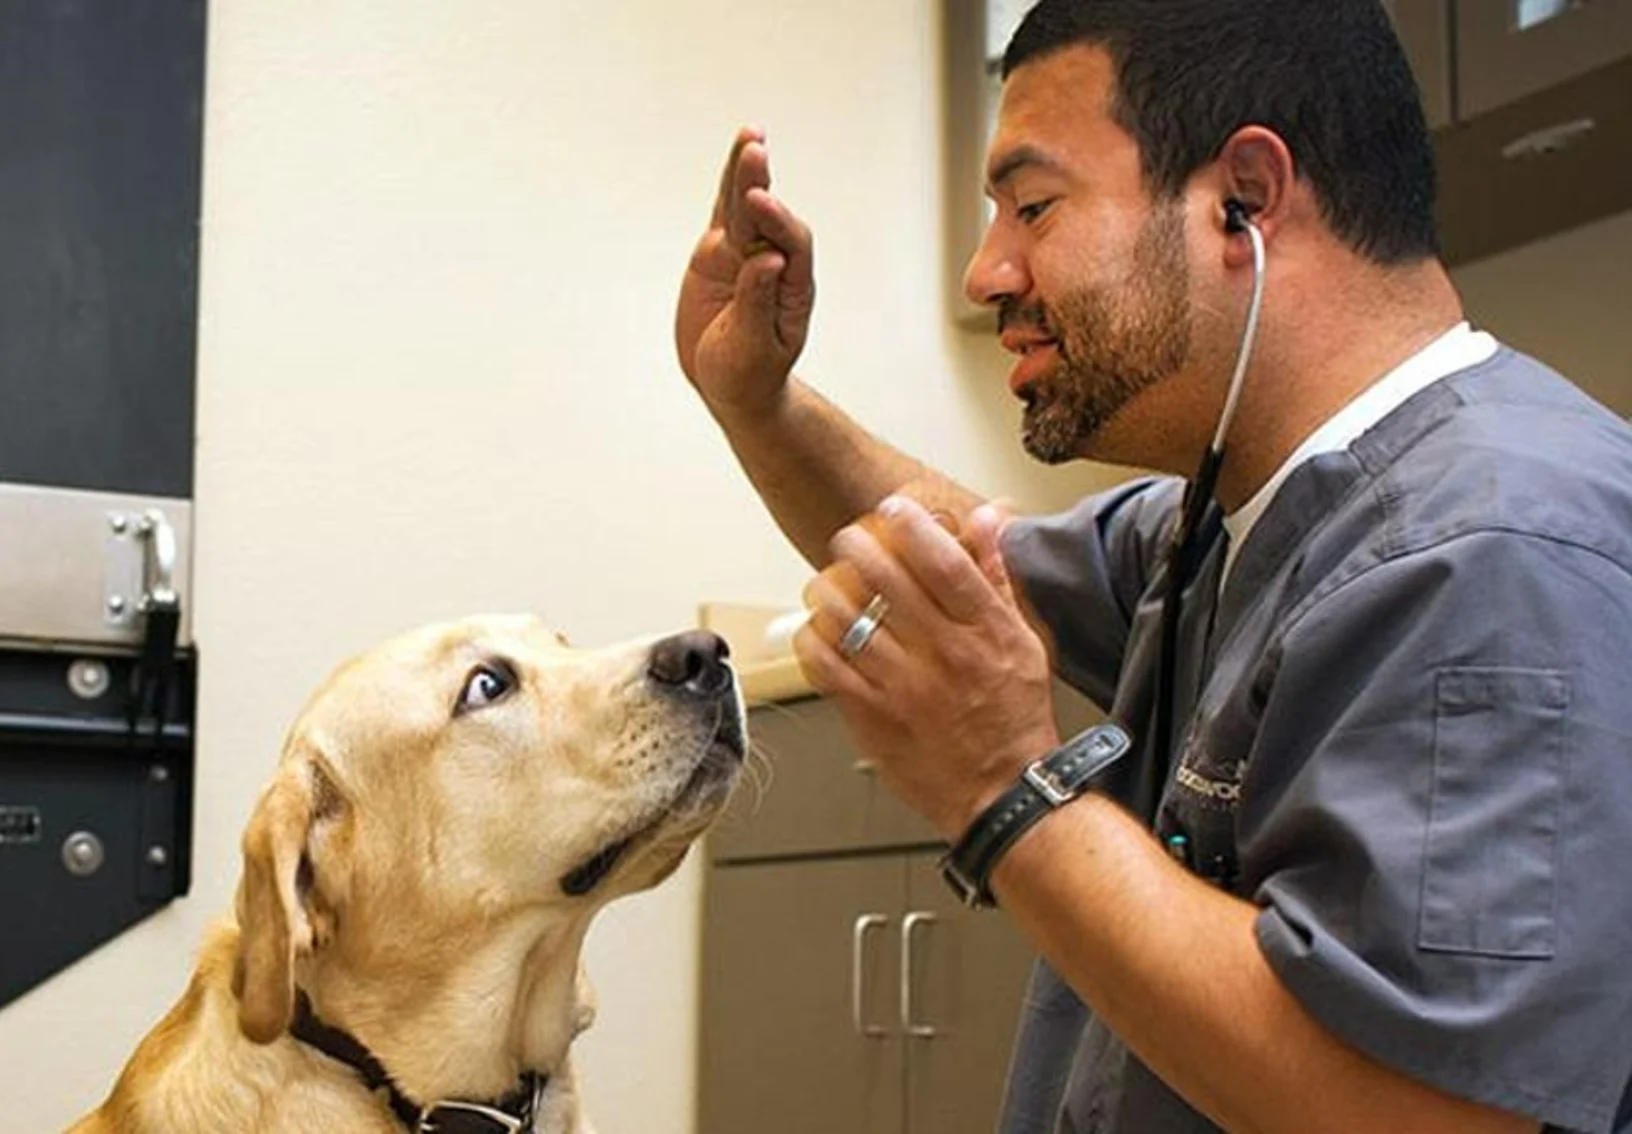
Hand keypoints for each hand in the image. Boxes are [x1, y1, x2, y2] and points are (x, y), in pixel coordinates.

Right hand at [675, 127, 815, 422]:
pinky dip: (730, 182)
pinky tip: (742, 149)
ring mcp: (746, 253)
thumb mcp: (752, 350)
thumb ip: (758, 304)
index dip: (776, 222)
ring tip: (751, 136)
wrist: (731, 384)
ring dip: (747, 172)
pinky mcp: (722, 250)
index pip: (791, 245)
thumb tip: (768, 259)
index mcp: (792, 288)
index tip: (759, 203)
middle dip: (760, 186)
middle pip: (769, 217)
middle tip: (755, 152)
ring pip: (746, 207)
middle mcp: (774, 263)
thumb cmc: (747, 374)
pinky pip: (726, 211)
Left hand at [793, 497, 1060, 839]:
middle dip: (857, 546)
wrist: (1002, 796)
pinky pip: (824, 665)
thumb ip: (998, 577)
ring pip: (846, 617)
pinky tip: (818, 630)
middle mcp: (944, 655)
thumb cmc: (1014, 720)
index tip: (894, 508)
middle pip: (886, 580)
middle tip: (849, 539)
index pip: (945, 562)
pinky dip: (813, 638)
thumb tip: (987, 518)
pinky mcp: (871, 717)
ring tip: (827, 584)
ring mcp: (903, 688)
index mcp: (986, 633)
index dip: (913, 526)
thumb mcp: (1024, 641)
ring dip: (828, 589)